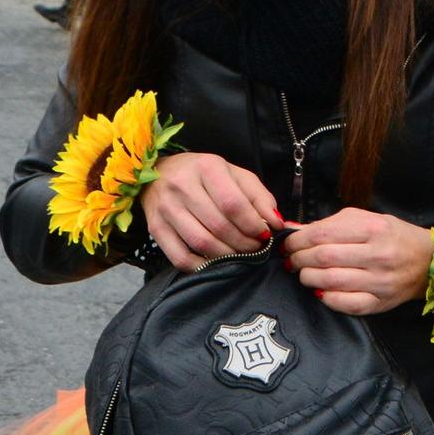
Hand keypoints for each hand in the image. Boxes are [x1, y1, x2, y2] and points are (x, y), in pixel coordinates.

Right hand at [139, 152, 280, 268]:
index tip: (265, 234)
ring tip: (240, 255)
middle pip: (219, 226)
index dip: (253, 224)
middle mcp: (182, 186)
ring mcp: (166, 208)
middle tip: (256, 248)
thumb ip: (259, 197)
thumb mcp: (235, 175)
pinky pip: (180, 257)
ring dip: (227, 255)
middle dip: (244, 243)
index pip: (233, 204)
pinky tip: (217, 263)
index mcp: (206, 167)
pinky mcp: (155, 228)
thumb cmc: (204, 175)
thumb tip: (278, 223)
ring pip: (201, 243)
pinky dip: (202, 266)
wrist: (160, 172)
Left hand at [280, 209, 433, 315]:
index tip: (289, 243)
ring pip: (330, 282)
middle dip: (299, 259)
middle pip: (324, 258)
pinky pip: (345, 304)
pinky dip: (326, 298)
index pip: (324, 234)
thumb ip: (331, 224)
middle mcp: (378, 255)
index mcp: (374, 229)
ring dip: (308, 278)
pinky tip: (321, 290)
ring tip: (304, 273)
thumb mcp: (367, 220)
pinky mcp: (380, 303)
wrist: (429, 261)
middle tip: (293, 259)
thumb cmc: (394, 236)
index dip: (298, 240)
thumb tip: (293, 229)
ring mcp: (380, 282)